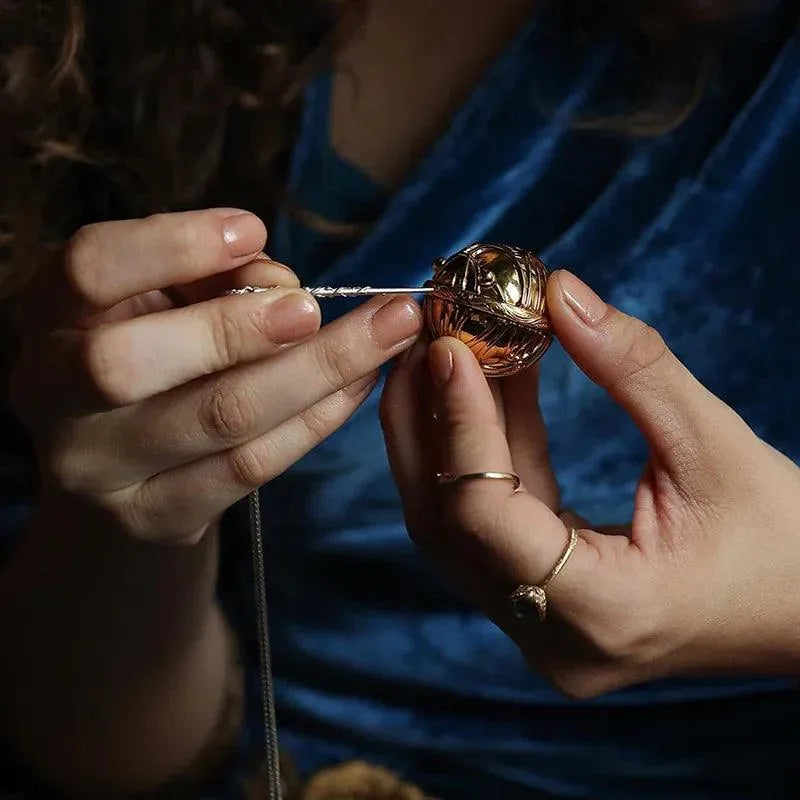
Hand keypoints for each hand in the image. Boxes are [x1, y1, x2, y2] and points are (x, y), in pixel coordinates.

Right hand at [13, 209, 421, 544]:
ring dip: (315, 369)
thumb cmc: (150, 353)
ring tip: (385, 331)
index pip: (87, 269)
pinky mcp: (158, 517)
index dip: (172, 246)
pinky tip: (361, 383)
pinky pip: (253, 466)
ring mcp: (101, 470)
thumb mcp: (159, 299)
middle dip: (234, 328)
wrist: (117, 468)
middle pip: (129, 363)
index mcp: (46, 317)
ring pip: (217, 419)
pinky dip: (318, 418)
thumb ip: (207, 279)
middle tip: (312, 306)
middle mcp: (54, 397)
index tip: (253, 232)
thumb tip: (284, 286)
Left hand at [380, 270, 799, 697]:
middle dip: (430, 419)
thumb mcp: (716, 448)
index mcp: (601, 610)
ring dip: (448, 432)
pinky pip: (486, 522)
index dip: (460, 423)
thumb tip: (560, 293)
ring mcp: (536, 629)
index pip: (485, 514)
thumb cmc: (785, 544)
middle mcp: (549, 636)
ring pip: (454, 523)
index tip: (448, 346)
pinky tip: (488, 388)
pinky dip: (484, 453)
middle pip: (447, 520)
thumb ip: (633, 367)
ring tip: (450, 352)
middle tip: (428, 336)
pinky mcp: (538, 606)